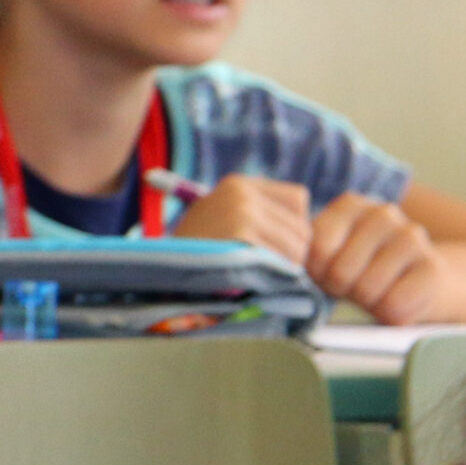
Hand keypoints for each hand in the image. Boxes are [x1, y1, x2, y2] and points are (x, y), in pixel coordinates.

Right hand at [170, 174, 310, 263]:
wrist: (160, 273)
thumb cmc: (194, 254)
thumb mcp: (221, 220)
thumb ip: (258, 216)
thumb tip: (305, 231)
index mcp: (238, 184)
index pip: (298, 198)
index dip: (291, 225)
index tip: (273, 244)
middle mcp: (241, 192)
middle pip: (302, 226)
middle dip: (292, 251)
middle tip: (267, 268)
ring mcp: (241, 211)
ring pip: (298, 245)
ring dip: (286, 267)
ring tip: (258, 275)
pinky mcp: (242, 234)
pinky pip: (284, 260)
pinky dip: (276, 276)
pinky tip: (253, 280)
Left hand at [308, 193, 447, 322]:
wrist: (414, 282)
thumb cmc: (359, 269)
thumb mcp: (328, 257)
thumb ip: (308, 255)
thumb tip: (286, 265)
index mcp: (350, 205)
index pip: (317, 249)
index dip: (316, 273)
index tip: (323, 275)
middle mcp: (383, 213)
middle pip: (341, 271)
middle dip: (340, 289)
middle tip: (350, 287)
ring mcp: (412, 236)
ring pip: (368, 288)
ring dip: (365, 302)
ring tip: (372, 293)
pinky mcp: (433, 266)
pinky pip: (395, 303)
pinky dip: (389, 313)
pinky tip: (395, 300)